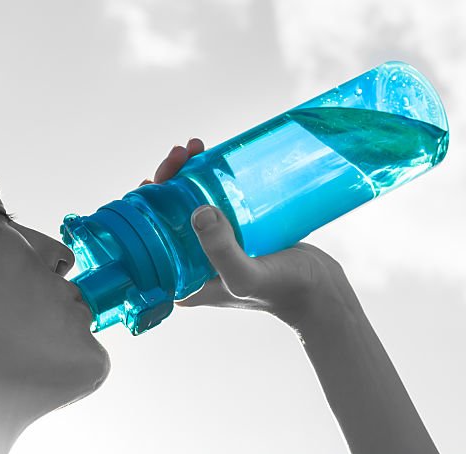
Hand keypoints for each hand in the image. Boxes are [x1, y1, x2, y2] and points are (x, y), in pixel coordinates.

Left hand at [143, 138, 356, 329]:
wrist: (321, 293)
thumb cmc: (283, 291)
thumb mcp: (248, 275)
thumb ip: (222, 251)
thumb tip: (198, 212)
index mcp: (181, 281)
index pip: (148, 239)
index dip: (145, 206)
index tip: (156, 177)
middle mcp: (190, 266)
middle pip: (165, 216)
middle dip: (167, 180)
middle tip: (182, 153)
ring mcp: (210, 250)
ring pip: (187, 205)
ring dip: (186, 175)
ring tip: (195, 148)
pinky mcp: (232, 235)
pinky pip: (211, 202)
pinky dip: (207, 179)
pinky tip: (211, 158)